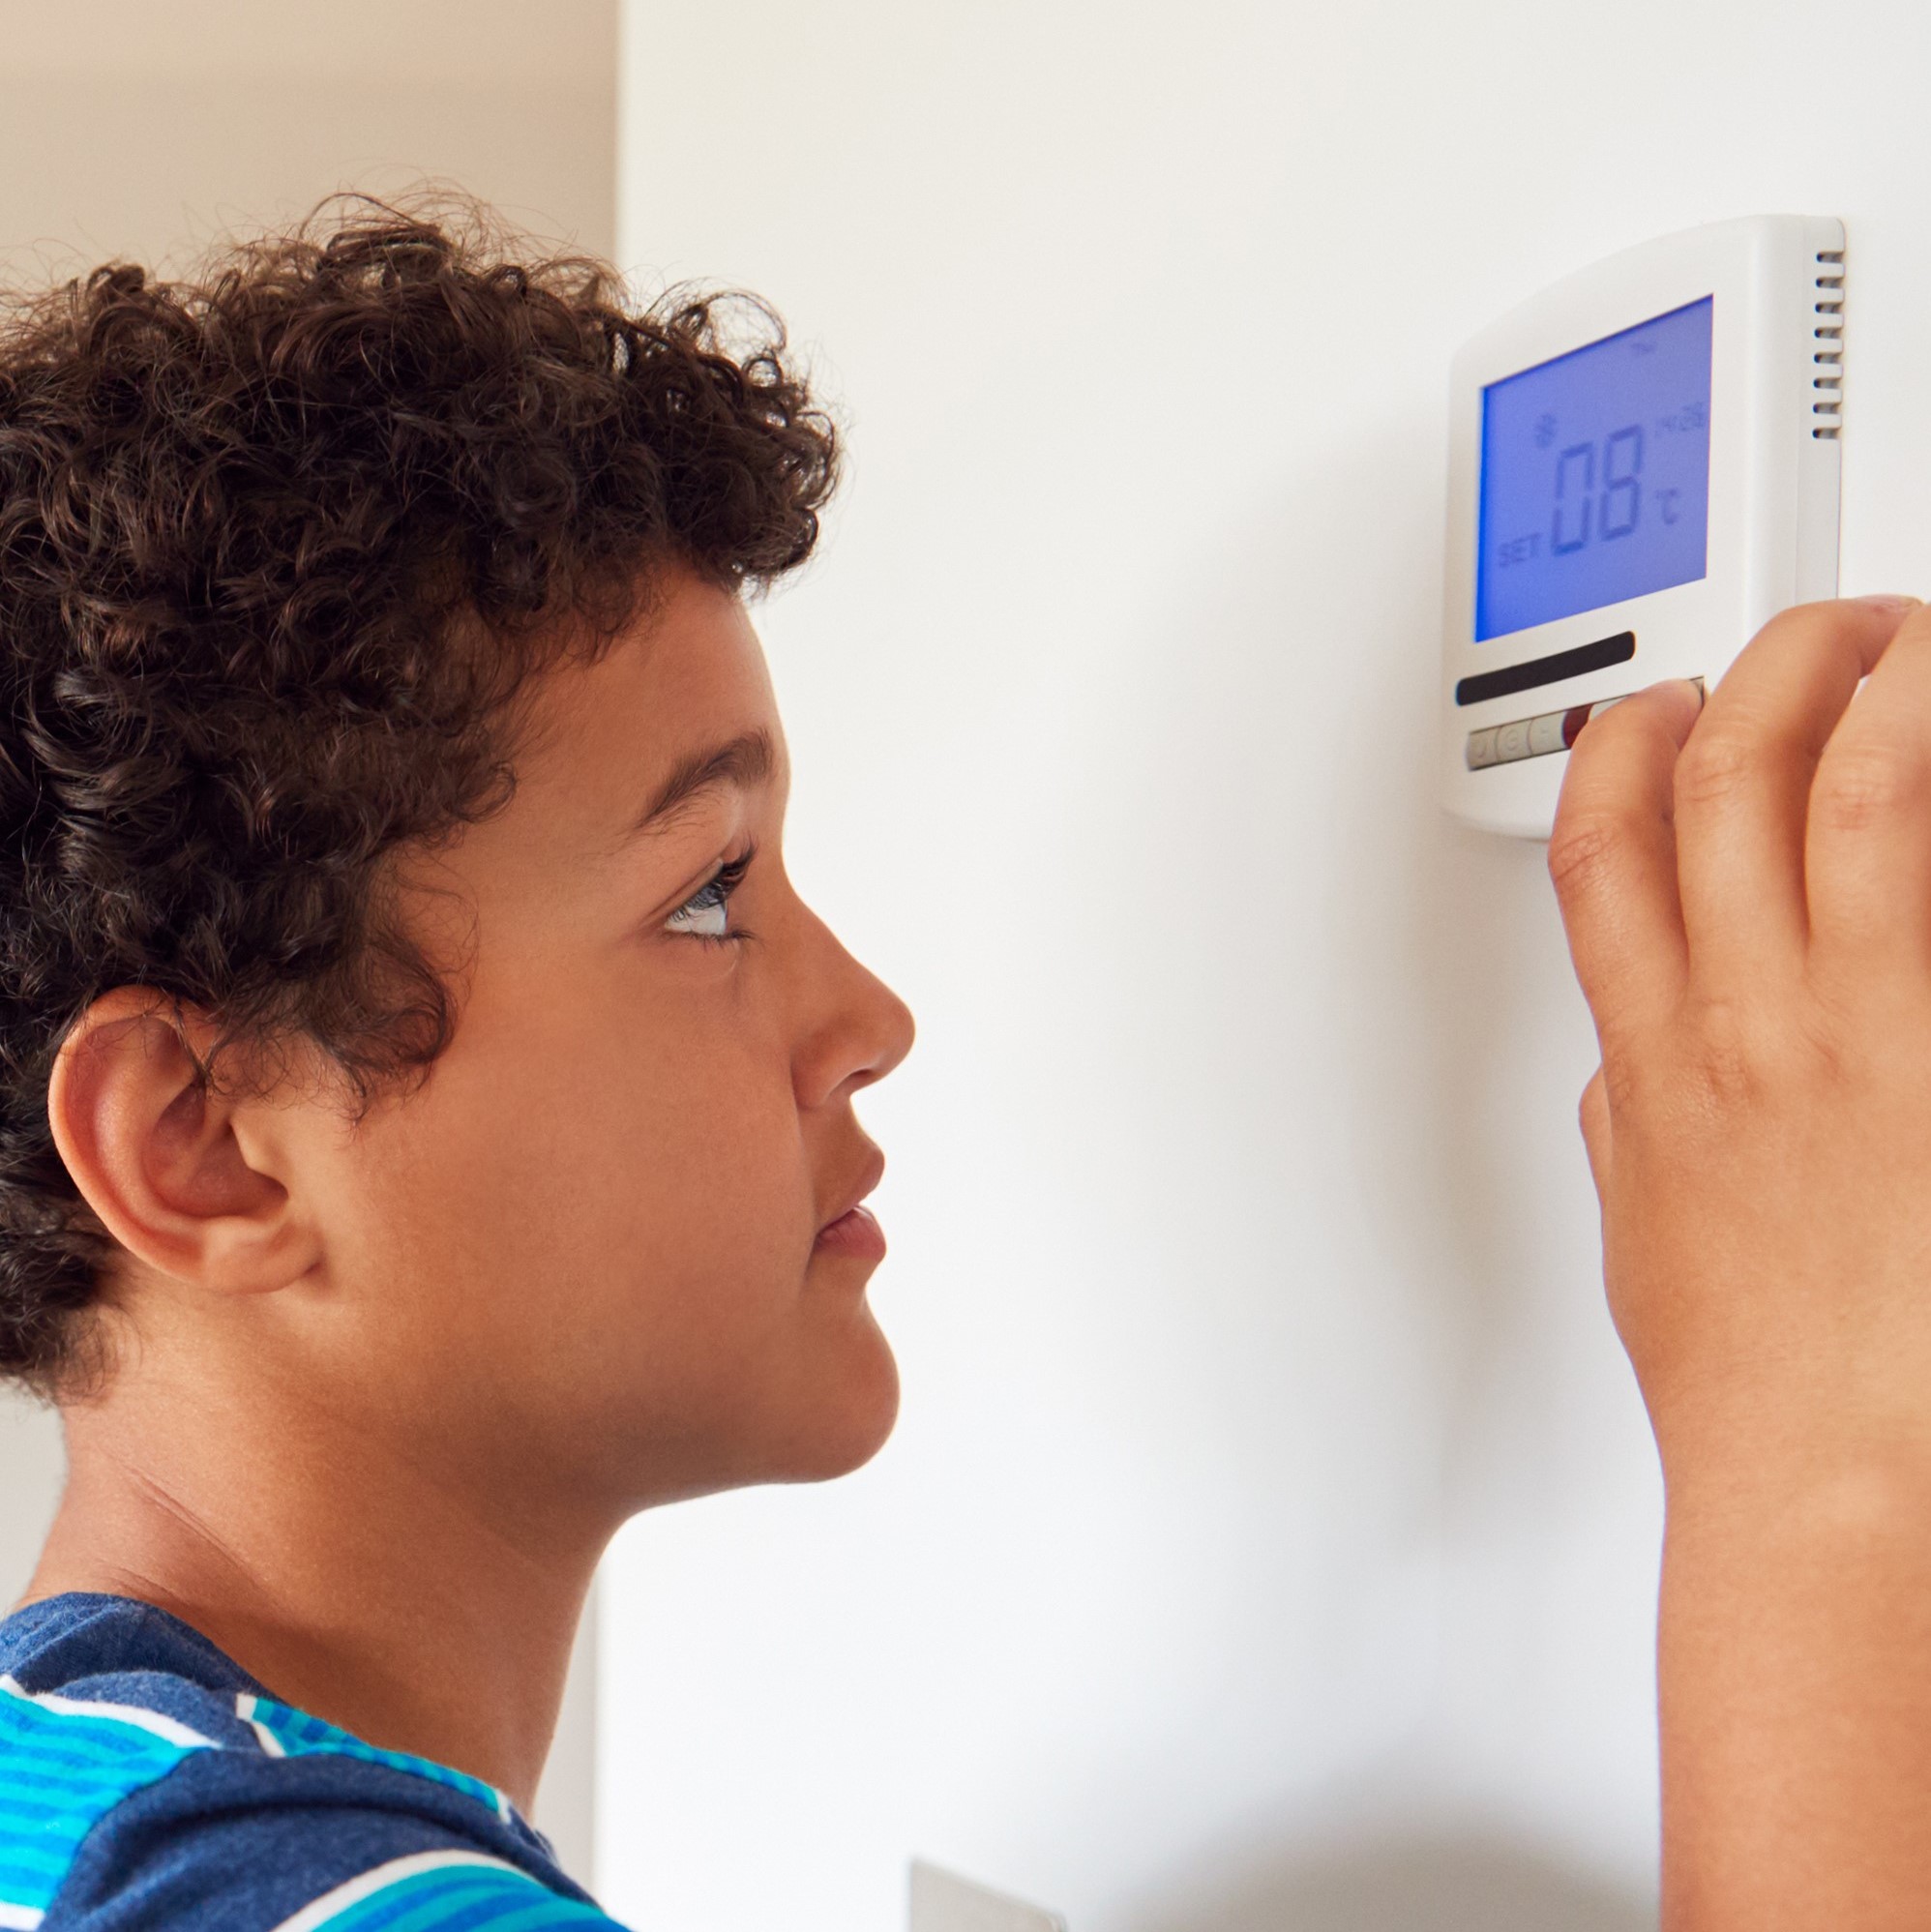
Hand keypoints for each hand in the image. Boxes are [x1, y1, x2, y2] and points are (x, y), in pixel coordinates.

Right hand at [1551, 594, 1930, 1928]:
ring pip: (1836, 788)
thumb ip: (1627, 1123)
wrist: (1827, 1470)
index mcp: (1648, 1053)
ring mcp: (1843, 1028)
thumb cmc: (1745, 1376)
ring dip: (1866, 686)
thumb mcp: (1642, 1226)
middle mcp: (1736, 1019)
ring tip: (1907, 645)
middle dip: (1759, 675)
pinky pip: (1921, 866)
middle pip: (1716, 781)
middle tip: (1815, 645)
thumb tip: (1622, 1077)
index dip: (1621, 750)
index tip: (1655, 713)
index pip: (1599, 850)